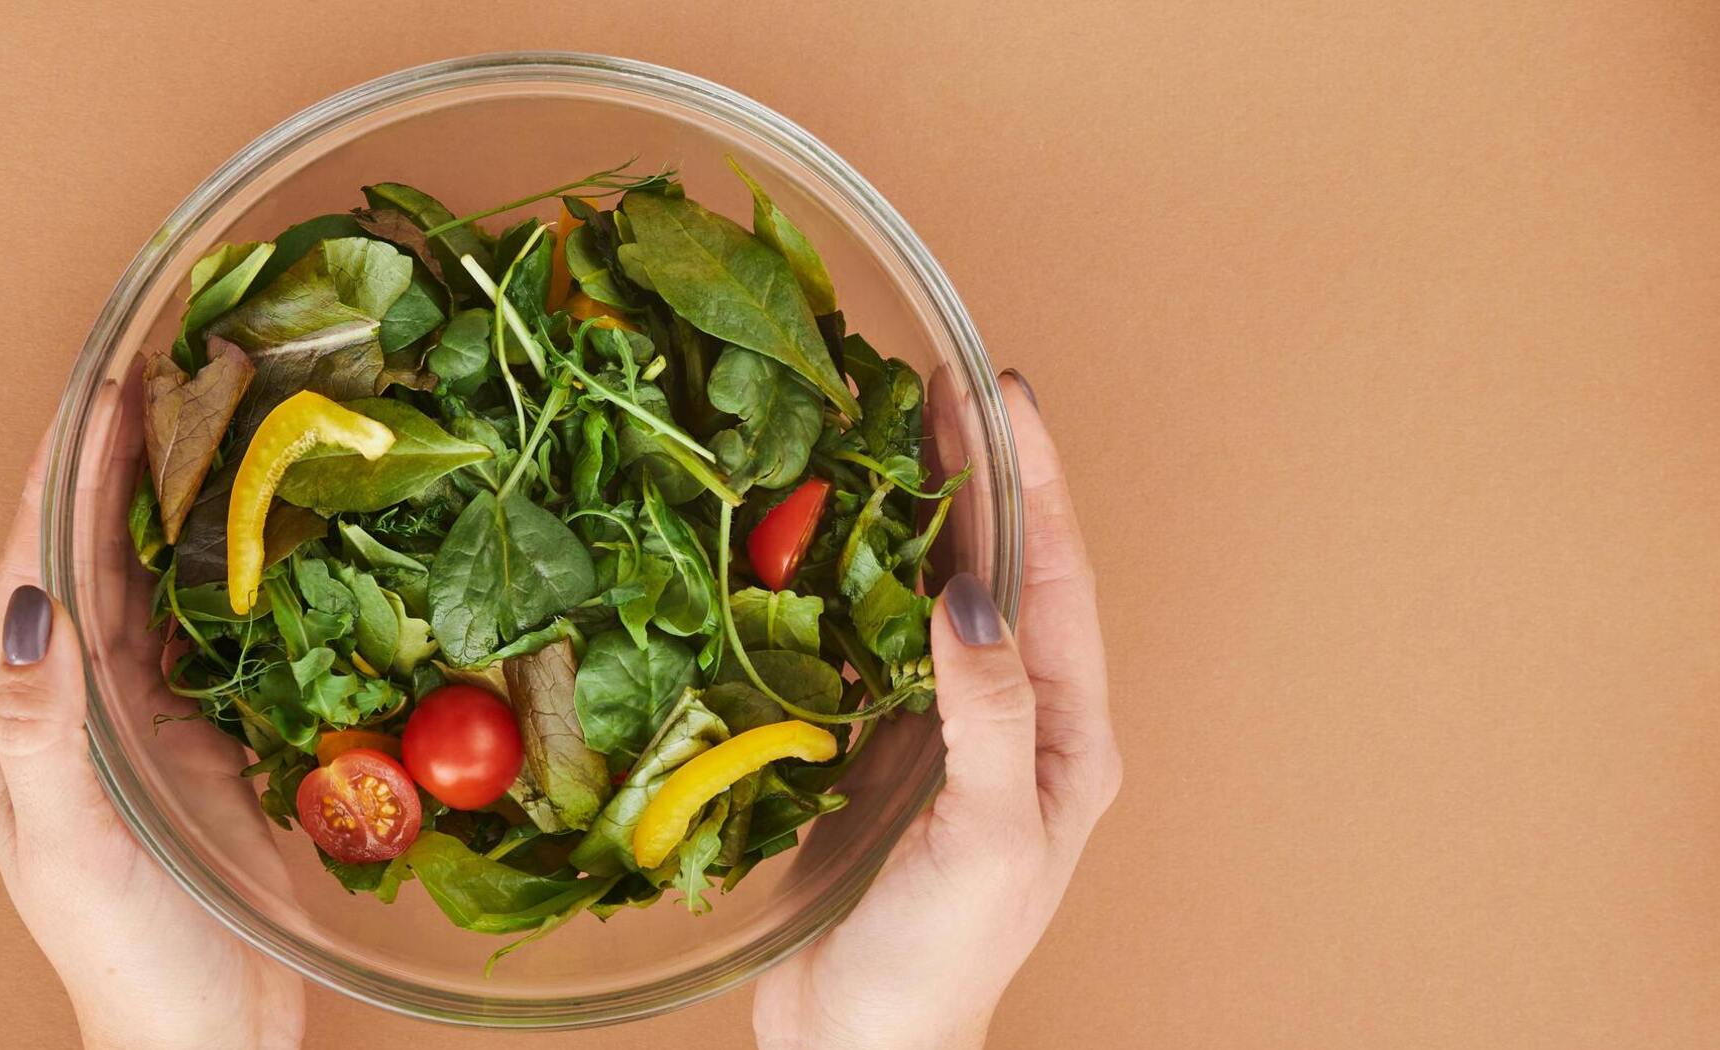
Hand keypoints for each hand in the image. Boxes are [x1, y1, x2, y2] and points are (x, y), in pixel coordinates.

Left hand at [0, 388, 304, 1049]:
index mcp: (12, 723)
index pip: (29, 569)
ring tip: (210, 417)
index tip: (102, 392)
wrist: (208, 1034)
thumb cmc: (131, 958)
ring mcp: (130, 716)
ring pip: (144, 580)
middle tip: (167, 374)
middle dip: (116, 463)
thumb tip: (28, 606)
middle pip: (84, 556)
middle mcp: (65, 703)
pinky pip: (202, 629)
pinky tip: (255, 520)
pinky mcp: (193, 735)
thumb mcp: (74, 851)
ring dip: (169, 499)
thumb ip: (42, 732)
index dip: (62, 476)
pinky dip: (223, 566)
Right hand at [754, 371, 1121, 1049]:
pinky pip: (875, 642)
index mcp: (1066, 735)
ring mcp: (948, 730)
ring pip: (939, 594)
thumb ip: (986, 715)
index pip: (1054, 578)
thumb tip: (972, 596)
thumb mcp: (985, 836)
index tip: (1002, 395)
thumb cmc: (942, 961)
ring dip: (917, 515)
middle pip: (1002, 568)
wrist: (865, 1048)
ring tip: (885, 433)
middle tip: (938, 385)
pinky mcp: (882, 749)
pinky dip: (857, 580)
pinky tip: (828, 537)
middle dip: (979, 474)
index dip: (1031, 481)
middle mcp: (1016, 719)